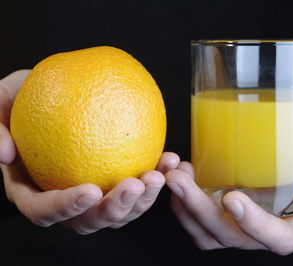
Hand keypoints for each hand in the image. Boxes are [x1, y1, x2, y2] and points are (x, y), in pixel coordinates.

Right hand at [0, 70, 179, 233]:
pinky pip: (138, 186)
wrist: (51, 93)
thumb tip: (5, 154)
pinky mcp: (115, 180)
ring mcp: (92, 192)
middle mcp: (62, 199)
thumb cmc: (20, 99)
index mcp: (30, 189)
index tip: (90, 189)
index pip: (42, 210)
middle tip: (137, 184)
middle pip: (87, 221)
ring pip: (118, 211)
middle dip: (115, 209)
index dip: (65, 208)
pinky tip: (172, 158)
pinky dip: (157, 175)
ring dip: (144, 199)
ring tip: (161, 174)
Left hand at [165, 128, 292, 253]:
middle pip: (233, 237)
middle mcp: (273, 231)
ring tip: (174, 173)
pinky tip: (183, 173)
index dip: (255, 226)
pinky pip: (203, 219)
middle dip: (201, 211)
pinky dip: (186, 202)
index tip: (232, 198)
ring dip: (186, 208)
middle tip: (179, 178)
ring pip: (210, 233)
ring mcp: (251, 223)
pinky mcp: (235, 210)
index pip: (279, 239)